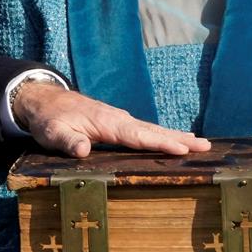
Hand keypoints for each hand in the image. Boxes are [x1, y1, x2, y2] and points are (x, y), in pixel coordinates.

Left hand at [13, 85, 210, 157]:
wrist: (45, 101)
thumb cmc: (50, 119)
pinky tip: (174, 141)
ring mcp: (119, 120)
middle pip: (152, 131)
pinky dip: (161, 135)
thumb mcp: (53, 133)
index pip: (138, 135)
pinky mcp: (117, 124)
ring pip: (151, 129)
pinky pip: (144, 131)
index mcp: (107, 123)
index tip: (183, 148)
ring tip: (201, 144)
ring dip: (175, 136)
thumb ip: (68, 142)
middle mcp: (118, 119)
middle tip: (206, 146)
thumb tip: (82, 151)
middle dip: (179, 138)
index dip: (160, 143)